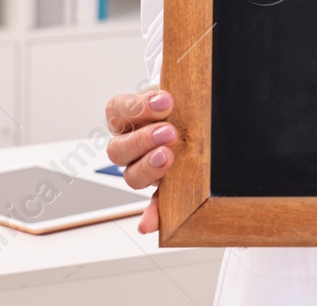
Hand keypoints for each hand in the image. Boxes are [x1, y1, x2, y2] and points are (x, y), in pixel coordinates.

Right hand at [105, 88, 176, 233]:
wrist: (199, 117)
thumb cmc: (183, 103)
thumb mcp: (177, 91)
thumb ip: (172, 93)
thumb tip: (171, 92)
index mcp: (127, 117)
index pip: (117, 110)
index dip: (138, 107)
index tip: (165, 100)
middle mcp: (129, 145)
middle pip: (118, 149)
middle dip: (144, 140)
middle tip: (169, 132)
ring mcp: (141, 168)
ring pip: (131, 176)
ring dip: (148, 168)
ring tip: (168, 158)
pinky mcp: (159, 188)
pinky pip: (151, 206)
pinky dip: (150, 215)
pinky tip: (148, 224)